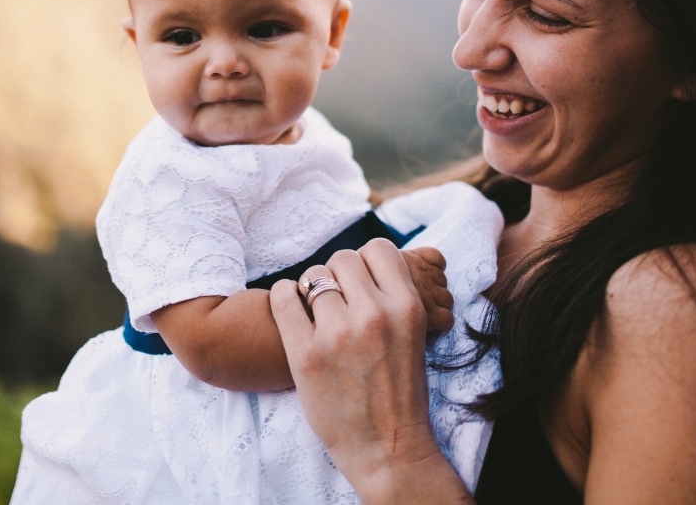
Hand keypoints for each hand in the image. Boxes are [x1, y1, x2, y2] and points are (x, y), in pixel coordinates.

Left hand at [271, 240, 470, 503]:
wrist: (386, 447)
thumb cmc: (399, 392)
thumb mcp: (413, 336)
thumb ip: (393, 297)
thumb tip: (365, 261)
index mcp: (407, 308)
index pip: (378, 249)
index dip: (366, 262)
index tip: (359, 281)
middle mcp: (374, 315)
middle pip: (342, 258)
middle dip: (337, 274)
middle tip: (335, 299)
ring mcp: (338, 335)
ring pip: (312, 276)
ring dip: (310, 289)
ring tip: (315, 313)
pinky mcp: (305, 355)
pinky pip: (282, 298)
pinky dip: (283, 296)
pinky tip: (290, 308)